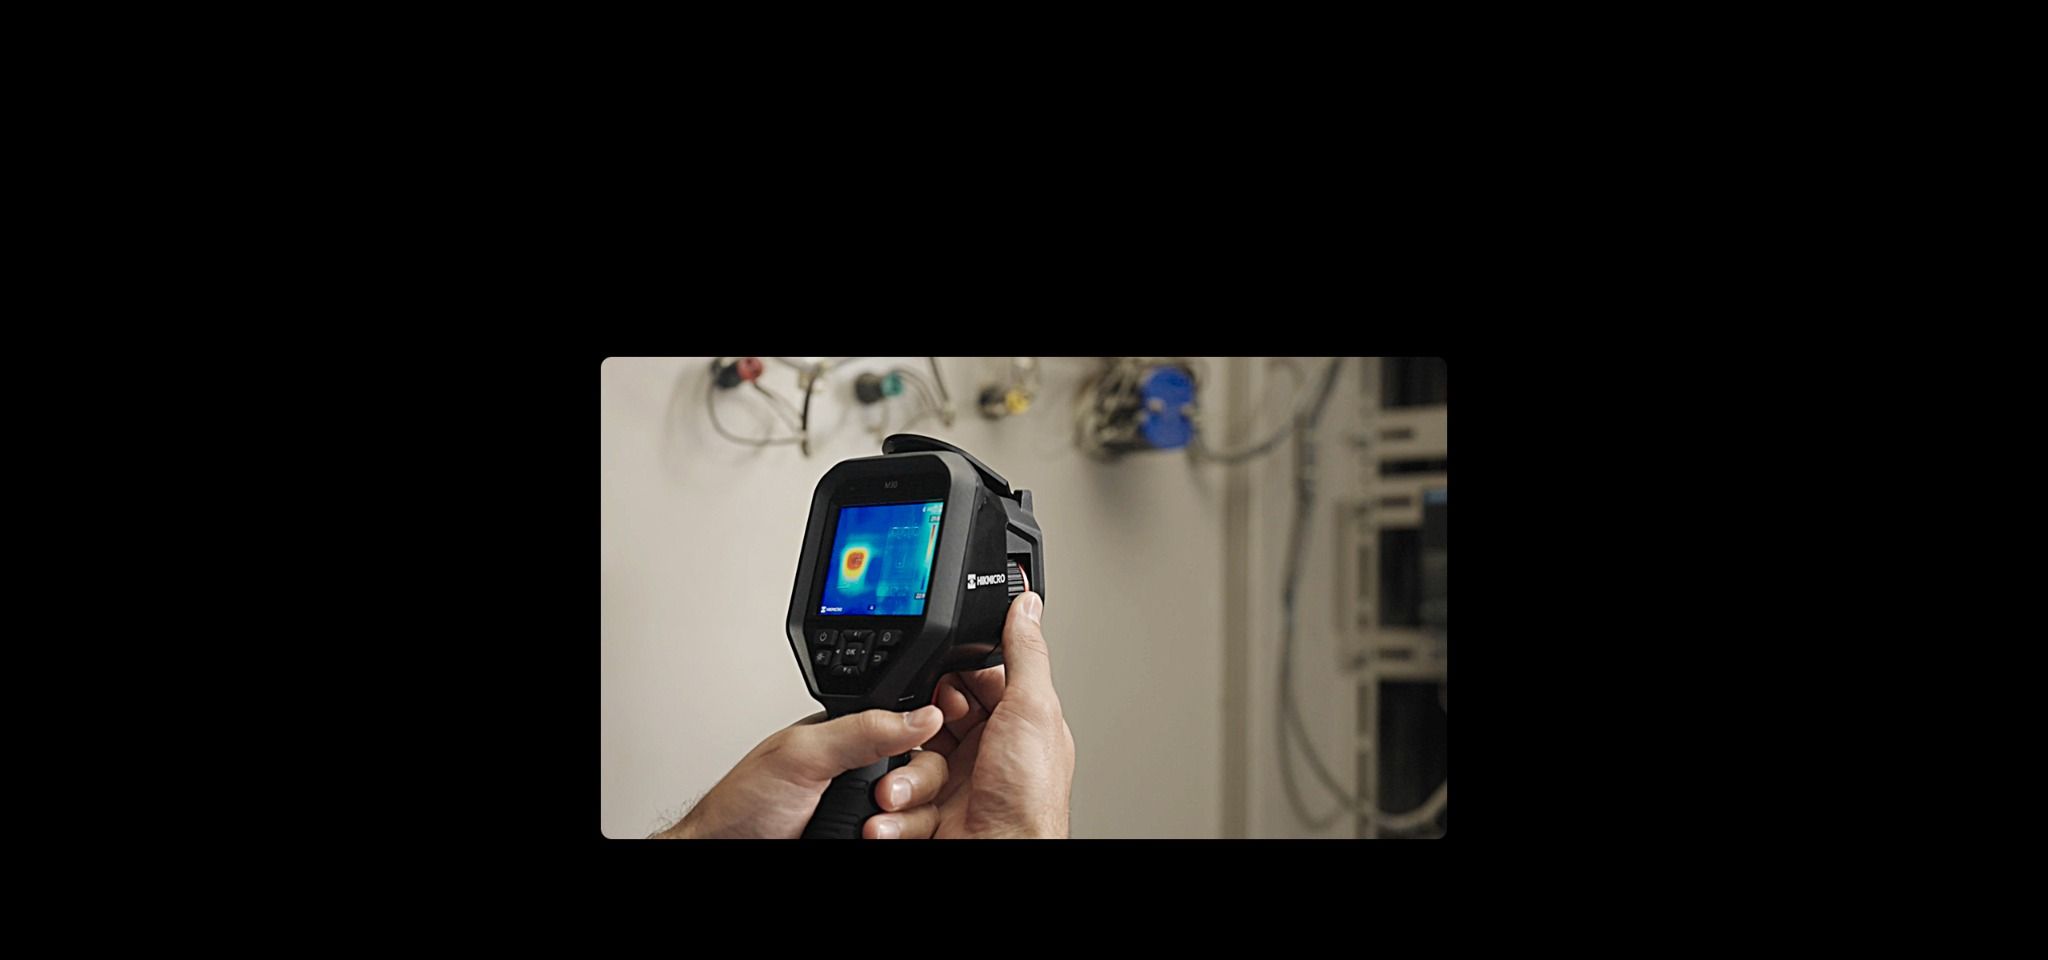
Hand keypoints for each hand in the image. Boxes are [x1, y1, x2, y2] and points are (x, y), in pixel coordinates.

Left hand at [653, 704, 950, 838]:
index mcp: (855, 739)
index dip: (925, 738)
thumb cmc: (744, 804)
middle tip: (883, 798)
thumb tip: (923, 713)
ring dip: (906, 822)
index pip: (913, 729)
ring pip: (926, 813)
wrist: (727, 852)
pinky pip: (912, 839)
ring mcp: (873, 812)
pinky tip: (877, 839)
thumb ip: (862, 730)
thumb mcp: (802, 754)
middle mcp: (870, 774)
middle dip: (915, 785)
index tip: (922, 747)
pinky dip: (901, 839)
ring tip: (869, 831)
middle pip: (930, 771)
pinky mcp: (876, 840)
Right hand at [914, 591, 1075, 838]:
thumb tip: (1027, 604)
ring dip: (900, 780)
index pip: (972, 681)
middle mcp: (988, 752)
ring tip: (898, 796)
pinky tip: (891, 818)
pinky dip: (892, 814)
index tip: (935, 691)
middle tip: (913, 739)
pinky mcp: (935, 818)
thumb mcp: (1032, 711)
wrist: (1002, 860)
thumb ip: (1025, 653)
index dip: (948, 680)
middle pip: (933, 720)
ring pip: (912, 762)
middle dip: (914, 732)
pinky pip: (901, 804)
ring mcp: (960, 786)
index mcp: (1015, 723)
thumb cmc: (1030, 800)